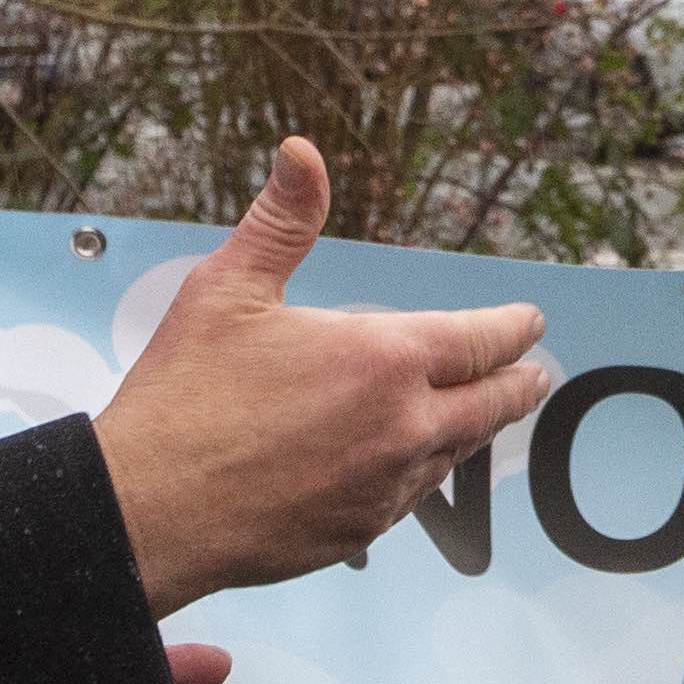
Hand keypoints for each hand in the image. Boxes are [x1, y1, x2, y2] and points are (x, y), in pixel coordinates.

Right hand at [90, 139, 553, 616]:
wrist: (149, 513)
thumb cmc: (183, 397)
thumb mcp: (227, 290)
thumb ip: (281, 222)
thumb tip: (302, 151)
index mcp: (383, 358)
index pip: (481, 340)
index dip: (514, 329)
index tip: (532, 323)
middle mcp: (403, 427)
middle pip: (491, 404)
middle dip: (519, 384)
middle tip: (534, 374)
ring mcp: (386, 487)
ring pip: (455, 454)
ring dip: (474, 430)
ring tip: (481, 415)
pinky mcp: (361, 532)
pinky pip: (412, 497)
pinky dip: (424, 472)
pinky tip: (414, 465)